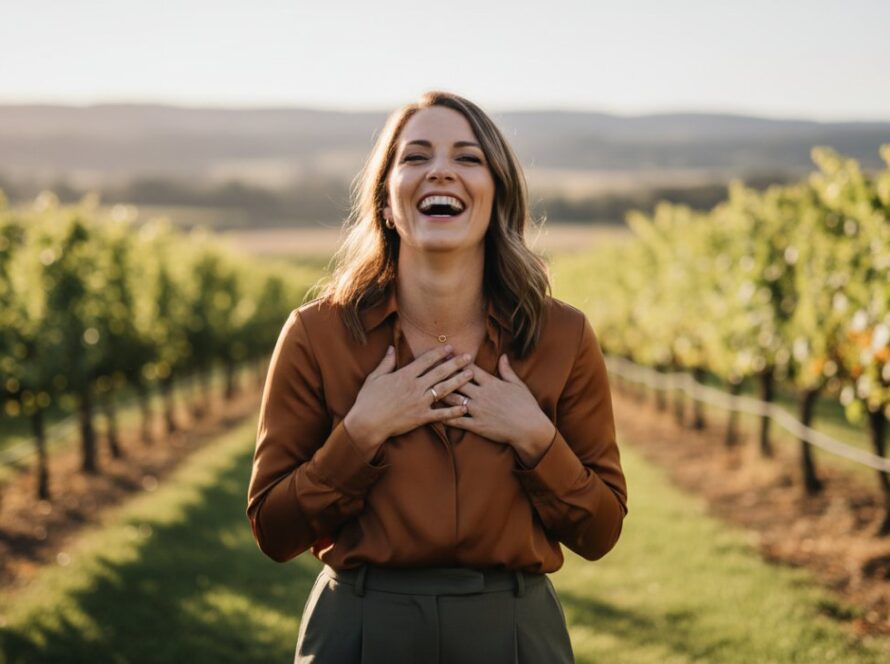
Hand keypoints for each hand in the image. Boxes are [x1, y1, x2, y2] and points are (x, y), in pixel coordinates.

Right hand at [344, 344, 473, 455]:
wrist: (367, 423)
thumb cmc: (368, 400)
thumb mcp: (374, 377)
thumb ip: (386, 362)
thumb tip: (392, 348)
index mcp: (404, 375)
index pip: (426, 361)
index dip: (439, 353)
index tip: (450, 347)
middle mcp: (415, 387)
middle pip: (439, 372)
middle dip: (455, 363)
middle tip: (469, 356)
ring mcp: (419, 402)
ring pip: (443, 389)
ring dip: (458, 381)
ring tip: (471, 375)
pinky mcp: (421, 417)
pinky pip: (440, 414)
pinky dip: (453, 411)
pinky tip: (464, 407)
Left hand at [440, 354, 555, 466]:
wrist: (530, 429)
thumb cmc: (526, 406)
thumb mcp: (518, 385)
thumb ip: (507, 370)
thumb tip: (502, 356)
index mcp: (491, 383)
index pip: (470, 369)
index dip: (457, 362)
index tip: (446, 356)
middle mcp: (482, 395)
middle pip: (457, 382)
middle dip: (443, 375)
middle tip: (430, 370)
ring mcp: (478, 410)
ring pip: (454, 400)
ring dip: (440, 394)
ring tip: (427, 389)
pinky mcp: (476, 425)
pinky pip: (457, 420)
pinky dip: (444, 416)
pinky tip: (433, 413)